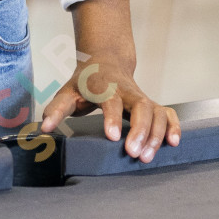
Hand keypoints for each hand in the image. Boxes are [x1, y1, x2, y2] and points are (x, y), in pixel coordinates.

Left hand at [37, 52, 179, 164]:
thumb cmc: (86, 82)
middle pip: (141, 106)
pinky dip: (174, 126)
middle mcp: (127, 91)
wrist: (105, 61)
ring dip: (156, 134)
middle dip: (140, 130)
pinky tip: (174, 143)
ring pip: (157, 111)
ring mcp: (142, 97)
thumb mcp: (67, 92)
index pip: (111, 100)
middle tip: (133, 153)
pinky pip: (168, 113)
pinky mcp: (152, 104)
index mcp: (105, 87)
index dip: (113, 117)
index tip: (112, 136)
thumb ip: (56, 109)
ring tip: (147, 156)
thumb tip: (45, 128)